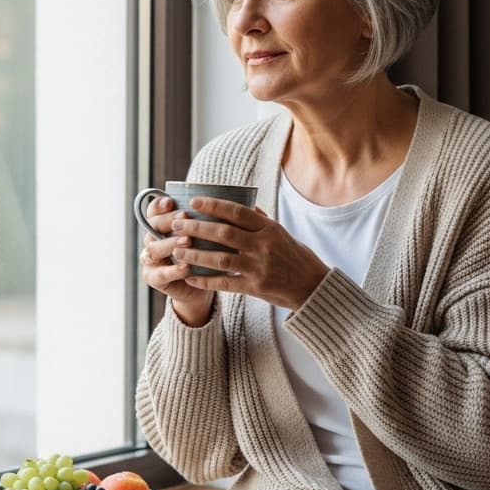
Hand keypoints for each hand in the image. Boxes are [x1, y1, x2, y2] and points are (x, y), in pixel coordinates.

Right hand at [138, 195, 215, 326]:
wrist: (200, 286)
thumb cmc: (205, 254)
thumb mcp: (208, 234)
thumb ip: (209, 219)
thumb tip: (234, 199)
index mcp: (162, 225)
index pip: (154, 210)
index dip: (159, 205)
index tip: (171, 201)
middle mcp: (152, 239)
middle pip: (152, 226)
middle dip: (168, 220)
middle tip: (185, 217)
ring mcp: (151, 259)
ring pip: (154, 249)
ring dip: (170, 243)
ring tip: (188, 241)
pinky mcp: (154, 278)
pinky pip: (161, 274)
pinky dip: (174, 270)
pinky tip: (186, 267)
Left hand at [169, 196, 329, 310]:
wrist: (313, 287)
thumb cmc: (295, 257)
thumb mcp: (282, 233)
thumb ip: (261, 220)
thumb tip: (244, 203)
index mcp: (269, 228)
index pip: (238, 212)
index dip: (214, 206)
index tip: (194, 202)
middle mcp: (264, 246)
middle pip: (224, 234)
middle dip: (197, 228)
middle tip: (176, 224)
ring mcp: (259, 267)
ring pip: (221, 259)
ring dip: (196, 254)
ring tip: (177, 251)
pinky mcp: (256, 287)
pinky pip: (226, 283)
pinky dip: (206, 280)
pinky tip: (190, 277)